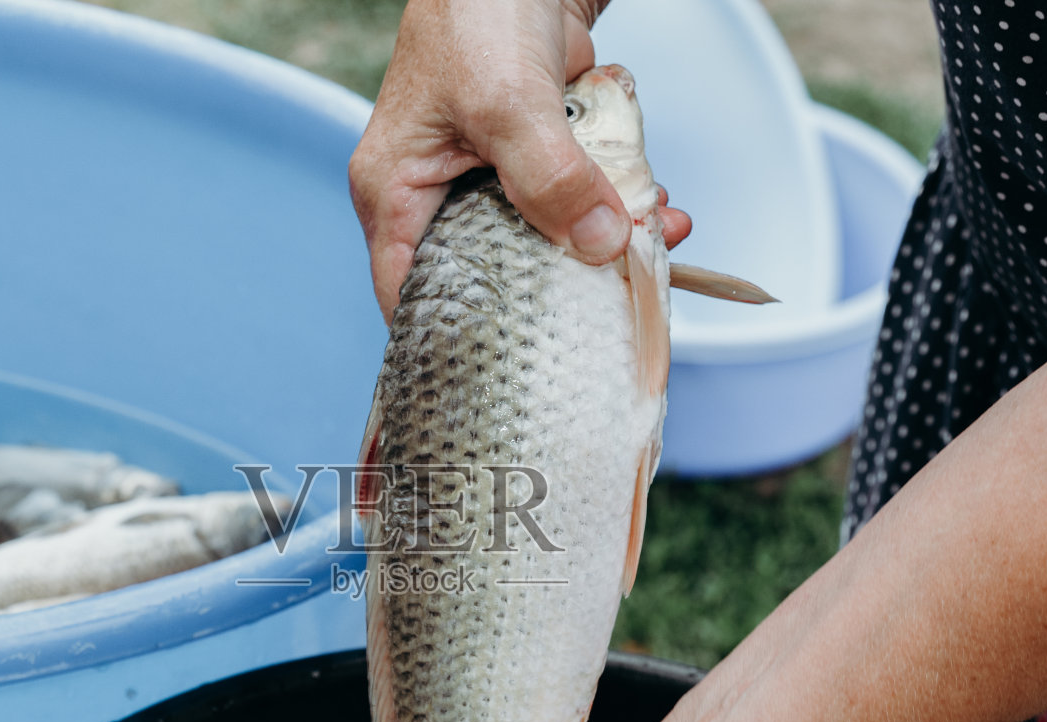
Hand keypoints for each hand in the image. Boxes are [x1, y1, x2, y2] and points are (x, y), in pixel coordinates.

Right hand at [350, 0, 692, 321]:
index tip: (519, 362)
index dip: (456, 336)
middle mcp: (434, 193)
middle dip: (559, 285)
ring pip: (544, 237)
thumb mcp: (508, 105)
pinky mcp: (533, 152)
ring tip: (653, 237)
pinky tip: (653, 199)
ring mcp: (486, 174)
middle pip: (492, 271)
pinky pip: (575, 196)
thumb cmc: (476, 9)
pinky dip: (614, 199)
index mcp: (393, 193)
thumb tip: (599, 247)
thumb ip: (550, 181)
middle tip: (615, 295)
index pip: (410, 294)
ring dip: (602, 239)